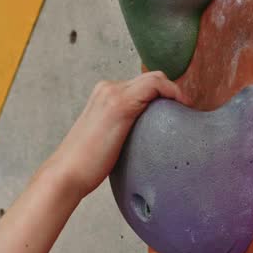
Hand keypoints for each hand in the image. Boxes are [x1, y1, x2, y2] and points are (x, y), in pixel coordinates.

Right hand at [36, 71, 187, 198]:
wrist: (66, 173)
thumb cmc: (85, 165)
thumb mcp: (106, 141)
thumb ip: (121, 132)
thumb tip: (145, 142)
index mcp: (103, 95)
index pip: (141, 85)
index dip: (162, 95)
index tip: (176, 113)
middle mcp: (107, 89)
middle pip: (150, 79)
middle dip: (170, 93)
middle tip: (185, 114)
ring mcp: (113, 94)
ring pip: (155, 79)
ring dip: (174, 93)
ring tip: (186, 112)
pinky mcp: (120, 104)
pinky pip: (155, 86)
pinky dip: (172, 93)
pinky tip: (181, 108)